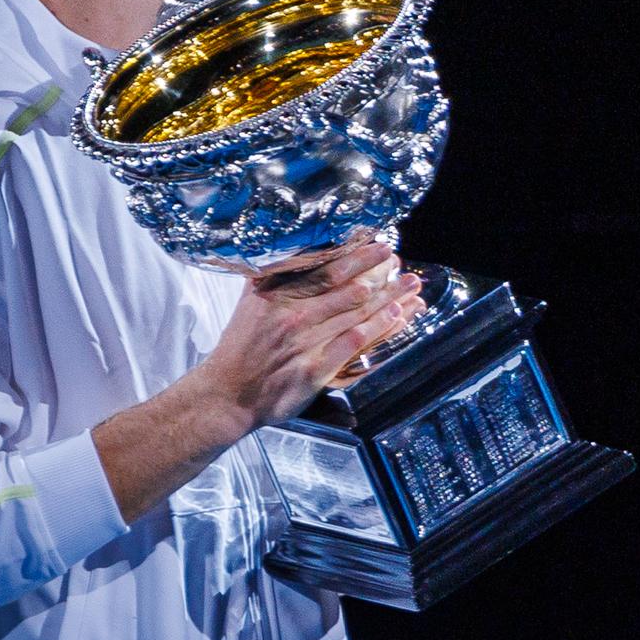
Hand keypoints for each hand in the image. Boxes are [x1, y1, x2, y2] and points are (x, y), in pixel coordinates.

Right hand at [187, 241, 425, 435]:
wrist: (227, 395)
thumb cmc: (241, 348)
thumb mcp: (251, 303)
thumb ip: (274, 276)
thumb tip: (297, 249)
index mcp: (277, 296)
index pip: (324, 269)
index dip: (355, 255)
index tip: (377, 244)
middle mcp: (293, 317)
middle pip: (346, 289)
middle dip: (378, 273)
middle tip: (399, 260)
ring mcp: (305, 345)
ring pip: (356, 315)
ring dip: (389, 299)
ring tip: (411, 286)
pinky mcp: (314, 371)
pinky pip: (353, 345)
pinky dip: (378, 329)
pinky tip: (398, 317)